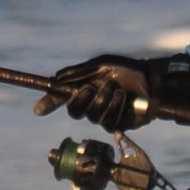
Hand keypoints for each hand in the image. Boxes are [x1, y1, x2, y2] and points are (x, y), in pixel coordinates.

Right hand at [32, 52, 189, 130]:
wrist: (151, 80)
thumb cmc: (127, 70)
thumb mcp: (101, 65)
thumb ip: (79, 72)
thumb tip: (56, 78)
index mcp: (84, 88)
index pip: (61, 98)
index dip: (49, 104)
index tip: (38, 110)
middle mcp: (92, 104)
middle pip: (74, 111)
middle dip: (81, 100)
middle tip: (90, 88)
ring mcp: (104, 115)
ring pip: (93, 117)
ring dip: (104, 100)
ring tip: (116, 89)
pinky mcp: (118, 124)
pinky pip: (109, 122)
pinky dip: (116, 108)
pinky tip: (124, 99)